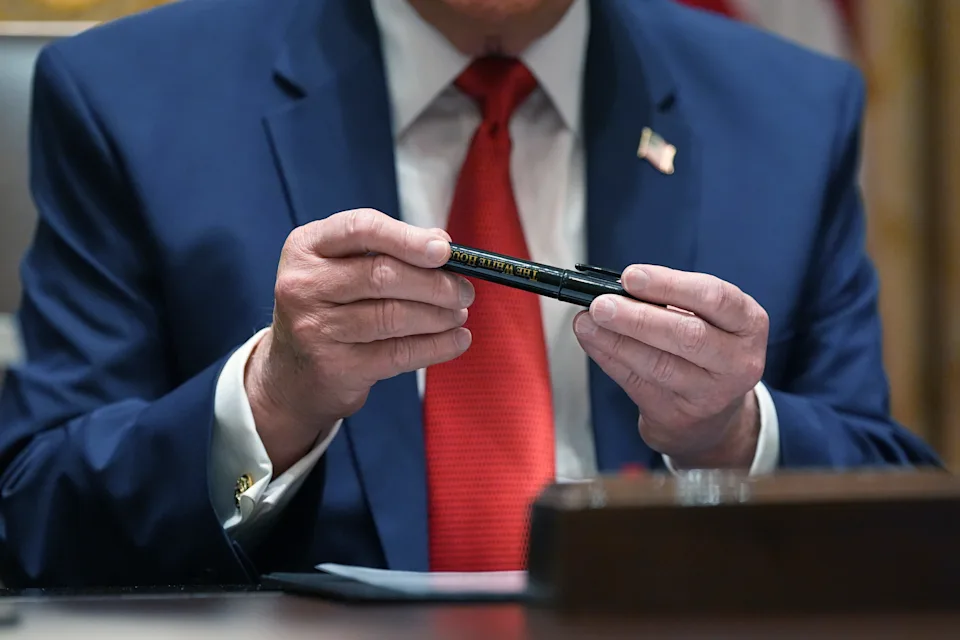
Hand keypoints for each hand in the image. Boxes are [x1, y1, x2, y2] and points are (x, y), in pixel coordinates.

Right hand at [245, 209, 473, 473]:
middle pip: (382, 276)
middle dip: (435, 283)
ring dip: (439, 316)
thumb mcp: (342, 268)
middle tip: (464, 291)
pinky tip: (457, 340)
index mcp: (306, 246)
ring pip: (394, 317)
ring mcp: (315, 328)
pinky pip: (399, 354)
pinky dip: (437, 346)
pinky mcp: (334, 367)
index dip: (408, 238)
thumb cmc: (331, 308)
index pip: (361, 229)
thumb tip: (443, 243)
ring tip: (459, 315)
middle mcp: (303, 284)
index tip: (445, 250)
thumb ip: (387, 250)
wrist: (293, 374)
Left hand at [572, 265, 768, 469]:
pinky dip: (610, 359)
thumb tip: (612, 288)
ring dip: (616, 340)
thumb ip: (665, 301)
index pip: (714, 298)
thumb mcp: (704, 319)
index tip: (631, 276)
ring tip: (587, 322)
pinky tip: (593, 342)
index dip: (670, 285)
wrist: (711, 416)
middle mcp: (738, 361)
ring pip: (659, 364)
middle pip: (687, 336)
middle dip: (637, 317)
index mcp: (749, 323)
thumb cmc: (703, 351)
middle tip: (601, 304)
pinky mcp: (679, 416)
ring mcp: (711, 394)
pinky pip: (638, 383)